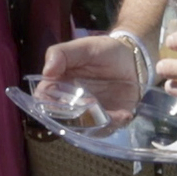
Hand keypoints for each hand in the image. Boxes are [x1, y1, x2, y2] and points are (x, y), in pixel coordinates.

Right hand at [31, 28, 152, 123]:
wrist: (132, 58)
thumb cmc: (103, 51)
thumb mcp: (83, 47)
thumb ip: (62, 54)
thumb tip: (46, 72)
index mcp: (59, 85)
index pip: (43, 99)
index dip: (46, 104)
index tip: (58, 102)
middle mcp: (71, 103)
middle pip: (63, 119)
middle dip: (73, 117)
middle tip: (90, 103)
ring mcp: (90, 112)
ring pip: (85, 128)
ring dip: (95, 123)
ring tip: (111, 112)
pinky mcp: (108, 118)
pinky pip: (107, 128)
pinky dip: (115, 123)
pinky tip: (124, 114)